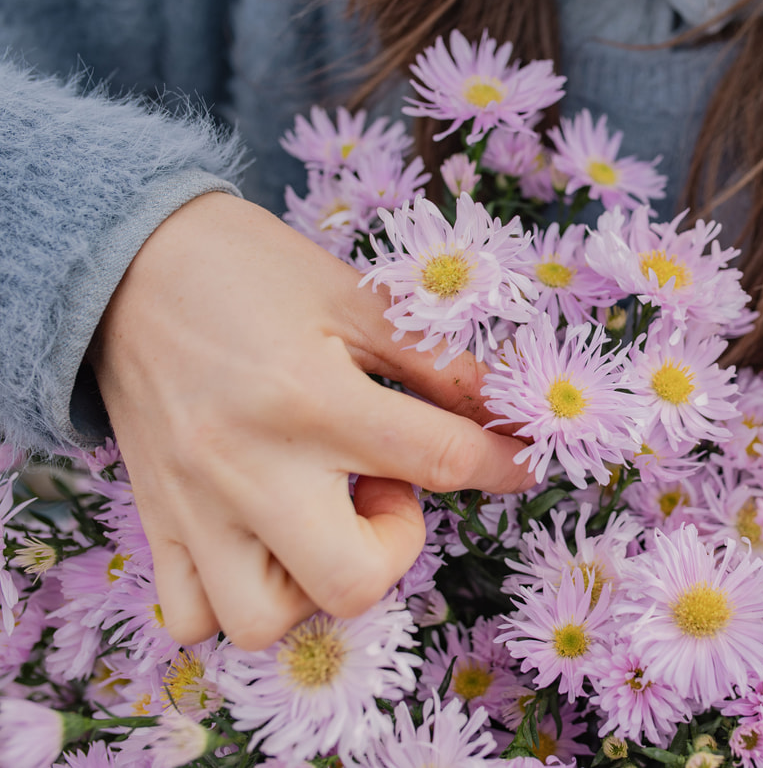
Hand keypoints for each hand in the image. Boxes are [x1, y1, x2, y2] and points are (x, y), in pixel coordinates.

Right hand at [92, 191, 533, 649]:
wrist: (121, 260)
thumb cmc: (248, 269)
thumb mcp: (353, 296)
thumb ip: (432, 361)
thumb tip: (499, 408)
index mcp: (313, 399)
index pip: (441, 460)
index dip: (503, 466)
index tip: (520, 465)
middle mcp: (251, 467)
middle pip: (353, 582)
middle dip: (396, 548)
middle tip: (382, 486)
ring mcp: (195, 505)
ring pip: (265, 622)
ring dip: (315, 585)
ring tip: (319, 517)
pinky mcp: (155, 519)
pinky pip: (191, 617)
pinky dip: (237, 601)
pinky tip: (265, 542)